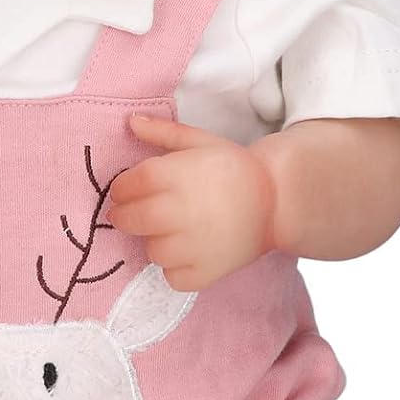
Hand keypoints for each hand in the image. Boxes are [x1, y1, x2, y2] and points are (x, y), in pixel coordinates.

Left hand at [107, 114, 276, 290]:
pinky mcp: (206, 273)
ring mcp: (194, 247)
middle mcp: (181, 212)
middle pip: (131, 220)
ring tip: (174, 230)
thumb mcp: (200, 141)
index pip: (128, 186)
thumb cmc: (234, 168)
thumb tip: (130, 121)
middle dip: (125, 216)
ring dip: (156, 241)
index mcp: (177, 175)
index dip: (121, 188)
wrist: (277, 199)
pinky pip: (172, 277)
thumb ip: (163, 132)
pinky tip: (188, 252)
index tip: (126, 190)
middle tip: (137, 213)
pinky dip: (175, 268)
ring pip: (152, 251)